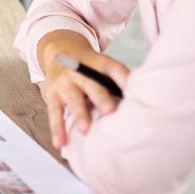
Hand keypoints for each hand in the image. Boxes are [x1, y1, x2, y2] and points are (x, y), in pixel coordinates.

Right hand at [36, 31, 129, 148]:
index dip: (123, 77)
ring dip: (80, 114)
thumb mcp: (102, 65)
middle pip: (91, 84)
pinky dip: (57, 128)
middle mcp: (80, 70)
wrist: (61, 50)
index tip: (133, 89)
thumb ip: (117, 81)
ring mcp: (65, 82)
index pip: (113, 68)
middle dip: (100, 98)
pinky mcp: (52, 94)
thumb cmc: (90, 66)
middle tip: (110, 111)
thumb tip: (142, 103)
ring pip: (73, 98)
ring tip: (85, 130)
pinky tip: (60, 143)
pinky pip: (54, 112)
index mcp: (98, 62)